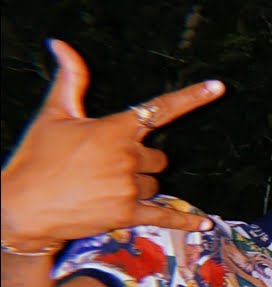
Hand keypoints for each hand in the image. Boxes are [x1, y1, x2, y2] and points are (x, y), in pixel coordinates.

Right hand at [0, 40, 223, 249]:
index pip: (160, 108)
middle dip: (141, 162)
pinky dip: (186, 221)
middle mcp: (128, 157)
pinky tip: (203, 222)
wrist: (21, 206)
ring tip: (105, 188)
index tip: (216, 88)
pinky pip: (166, 216)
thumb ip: (71, 80)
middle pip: (158, 158)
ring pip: (156, 184)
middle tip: (108, 167)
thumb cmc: (36, 158)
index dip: (191, 97)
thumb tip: (63, 46)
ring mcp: (130, 187)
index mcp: (114, 130)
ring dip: (141, 186)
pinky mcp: (128, 214)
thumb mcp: (53, 115)